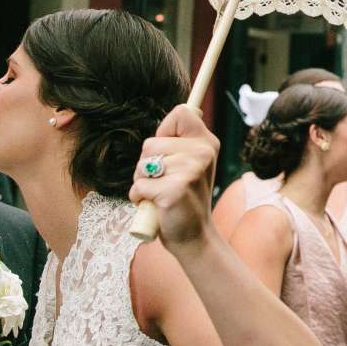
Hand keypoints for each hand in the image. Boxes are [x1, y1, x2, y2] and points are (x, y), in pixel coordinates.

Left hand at [129, 105, 220, 250]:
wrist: (194, 237)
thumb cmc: (186, 200)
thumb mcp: (194, 165)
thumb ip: (185, 141)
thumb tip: (189, 108)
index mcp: (207, 143)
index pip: (181, 113)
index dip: (165, 131)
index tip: (170, 152)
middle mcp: (202, 153)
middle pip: (151, 142)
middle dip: (147, 165)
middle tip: (164, 182)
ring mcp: (189, 171)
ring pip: (142, 164)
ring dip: (142, 182)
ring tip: (159, 193)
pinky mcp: (174, 190)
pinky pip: (139, 185)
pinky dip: (139, 197)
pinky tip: (155, 205)